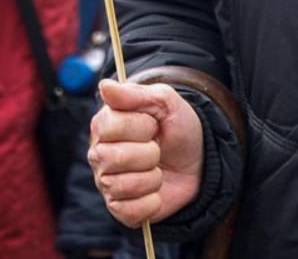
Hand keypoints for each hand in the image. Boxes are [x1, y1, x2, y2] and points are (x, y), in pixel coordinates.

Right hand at [88, 79, 204, 227]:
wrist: (198, 161)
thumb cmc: (177, 129)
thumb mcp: (165, 102)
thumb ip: (134, 94)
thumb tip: (105, 86)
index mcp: (104, 125)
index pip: (110, 126)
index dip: (140, 126)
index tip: (154, 125)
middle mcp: (99, 155)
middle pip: (114, 158)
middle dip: (149, 153)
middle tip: (157, 149)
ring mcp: (107, 184)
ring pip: (123, 186)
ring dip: (153, 178)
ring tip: (157, 170)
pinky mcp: (120, 210)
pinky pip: (130, 212)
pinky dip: (152, 202)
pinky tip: (155, 192)